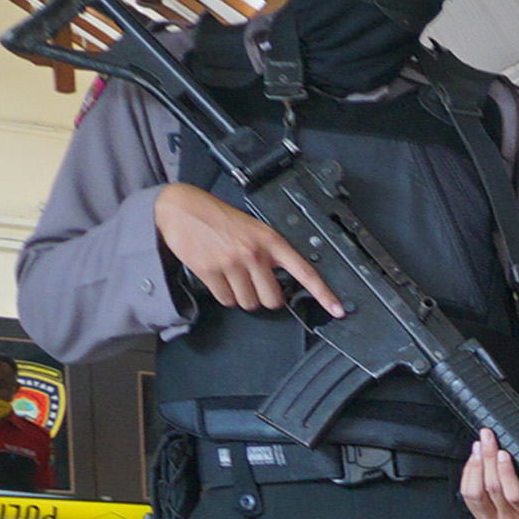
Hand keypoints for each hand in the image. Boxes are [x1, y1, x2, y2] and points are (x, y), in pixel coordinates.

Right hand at [152, 182, 342, 316]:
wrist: (181, 208)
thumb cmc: (219, 219)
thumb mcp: (254, 228)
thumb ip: (271, 252)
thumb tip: (282, 280)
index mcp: (271, 241)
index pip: (305, 272)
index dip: (324, 294)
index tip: (337, 309)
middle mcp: (254, 253)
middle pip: (273, 300)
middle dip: (265, 298)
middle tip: (255, 284)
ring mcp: (232, 263)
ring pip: (249, 303)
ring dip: (242, 296)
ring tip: (233, 275)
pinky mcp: (210, 271)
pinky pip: (226, 300)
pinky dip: (224, 295)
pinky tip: (220, 278)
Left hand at [458, 431, 518, 518]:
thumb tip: (513, 448)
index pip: (515, 496)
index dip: (506, 473)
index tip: (503, 453)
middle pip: (493, 488)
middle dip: (488, 459)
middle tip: (488, 440)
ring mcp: (492, 518)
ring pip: (476, 492)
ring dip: (476, 465)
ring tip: (479, 448)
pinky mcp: (479, 514)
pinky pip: (467, 493)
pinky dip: (469, 473)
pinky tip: (474, 459)